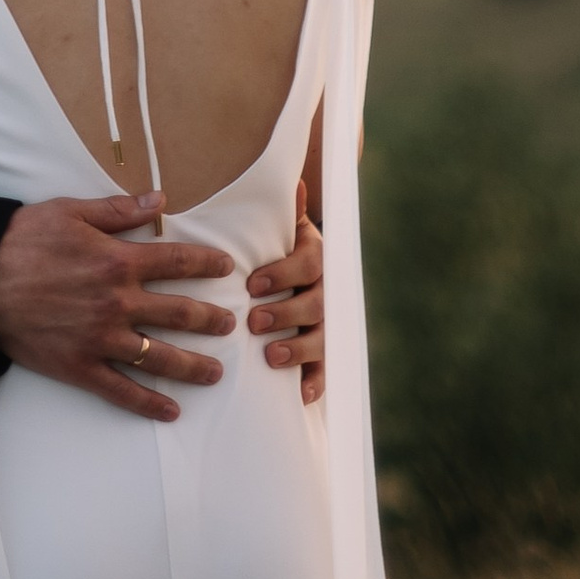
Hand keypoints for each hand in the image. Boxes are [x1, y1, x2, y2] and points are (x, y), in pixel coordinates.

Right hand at [0, 193, 239, 421]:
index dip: (207, 264)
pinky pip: (122, 390)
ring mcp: (101, 339)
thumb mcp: (71, 212)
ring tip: (215, 373)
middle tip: (229, 325)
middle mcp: (118, 302)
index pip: (177, 263)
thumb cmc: (23, 240)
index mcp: (118, 260)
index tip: (227, 268)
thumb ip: (119, 210)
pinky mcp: (81, 366)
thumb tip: (159, 200)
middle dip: (210, 320)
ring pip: (159, 357)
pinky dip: (148, 403)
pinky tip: (170, 411)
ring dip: (192, 366)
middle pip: (179, 313)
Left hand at [245, 183, 324, 404]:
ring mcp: (328, 320)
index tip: (252, 284)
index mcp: (314, 254)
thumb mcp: (279, 225)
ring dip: (299, 349)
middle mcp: (326, 288)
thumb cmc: (277, 244)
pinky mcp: (325, 348)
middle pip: (315, 303)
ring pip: (323, 336)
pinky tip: (302, 396)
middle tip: (254, 322)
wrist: (299, 265)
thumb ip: (284, 211)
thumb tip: (293, 182)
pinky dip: (317, 382)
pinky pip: (327, 367)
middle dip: (285, 313)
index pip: (306, 263)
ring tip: (272, 358)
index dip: (281, 274)